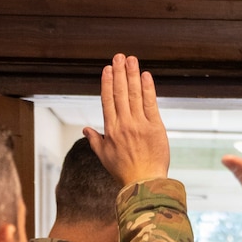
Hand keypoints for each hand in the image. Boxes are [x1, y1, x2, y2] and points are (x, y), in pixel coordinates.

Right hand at [84, 53, 171, 187]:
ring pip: (134, 94)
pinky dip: (148, 89)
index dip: (107, 82)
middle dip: (119, 72)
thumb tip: (85, 129)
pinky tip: (146, 75)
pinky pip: (151, 104)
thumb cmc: (124, 172)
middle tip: (119, 56)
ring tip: (131, 60)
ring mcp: (140, 125)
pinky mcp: (155, 127)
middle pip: (120, 93)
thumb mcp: (104, 156)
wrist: (144, 184)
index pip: (107, 100)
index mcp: (110, 130)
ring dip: (132, 75)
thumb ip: (94, 140)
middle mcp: (124, 124)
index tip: (107, 69)